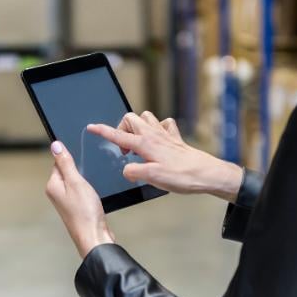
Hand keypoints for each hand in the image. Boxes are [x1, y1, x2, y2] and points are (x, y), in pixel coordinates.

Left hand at [45, 141, 114, 258]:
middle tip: (88, 180)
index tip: (82, 162)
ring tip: (91, 191)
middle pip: (68, 171)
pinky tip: (94, 197)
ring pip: (76, 182)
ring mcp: (67, 201)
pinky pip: (82, 192)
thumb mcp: (76, 182)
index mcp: (52, 185)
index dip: (72, 159)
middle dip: (80, 171)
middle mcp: (57, 193)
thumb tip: (55, 145)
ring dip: (86, 182)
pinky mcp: (77, 207)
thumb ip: (65, 163)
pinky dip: (89, 191)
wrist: (94, 237)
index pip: (58, 162)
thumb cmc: (85, 213)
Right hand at [87, 112, 243, 201]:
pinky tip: (158, 140)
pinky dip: (159, 128)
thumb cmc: (182, 176)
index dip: (103, 131)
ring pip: (146, 117)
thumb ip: (134, 172)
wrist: (206, 173)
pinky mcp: (175, 139)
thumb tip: (126, 170)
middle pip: (130, 119)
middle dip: (121, 129)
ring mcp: (165, 135)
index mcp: (145, 144)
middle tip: (123, 148)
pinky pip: (164, 125)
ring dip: (138, 126)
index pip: (118, 136)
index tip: (91, 127)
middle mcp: (153, 135)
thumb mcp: (152, 178)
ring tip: (137, 144)